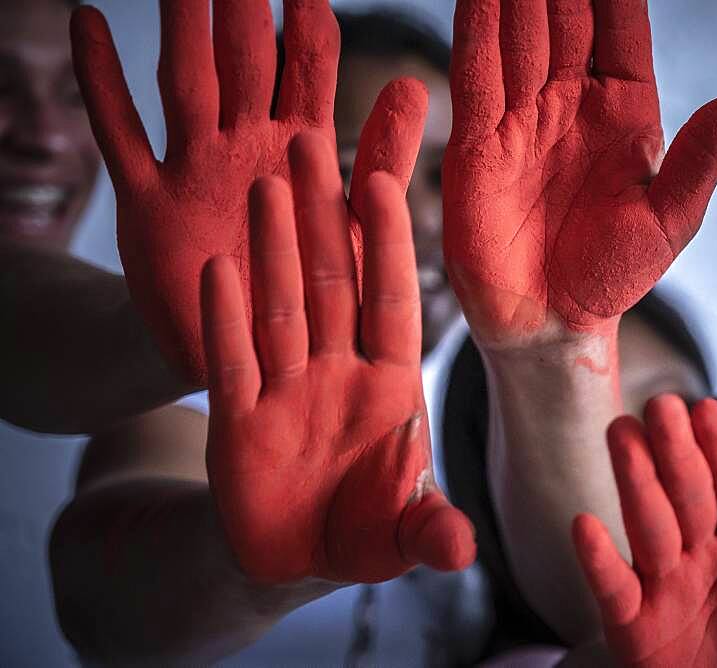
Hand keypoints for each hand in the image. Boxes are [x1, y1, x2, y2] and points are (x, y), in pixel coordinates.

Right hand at [71, 0, 419, 382]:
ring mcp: (195, 168)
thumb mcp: (358, 222)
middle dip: (242, 5)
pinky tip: (84, 23)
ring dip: (182, 27)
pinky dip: (101, 82)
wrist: (255, 355)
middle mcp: (247, 144)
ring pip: (186, 81)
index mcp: (303, 147)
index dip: (310, 17)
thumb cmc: (316, 286)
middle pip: (244, 58)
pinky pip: (121, 134)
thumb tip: (414, 83)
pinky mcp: (150, 204)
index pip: (308, 63)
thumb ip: (383, 156)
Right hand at [200, 132, 474, 584]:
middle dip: (323, 221)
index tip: (384, 181)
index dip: (389, 245)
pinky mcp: (237, 423)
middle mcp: (338, 374)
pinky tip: (217, 269)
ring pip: (278, 308)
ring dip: (272, 251)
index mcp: (391, 386)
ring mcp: (285, 392)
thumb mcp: (404, 538)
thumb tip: (461, 552)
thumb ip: (431, 534)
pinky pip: (231, 364)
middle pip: (330, 285)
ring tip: (267, 187)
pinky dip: (224, 322)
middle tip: (311, 146)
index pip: (392, 302)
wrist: (299, 559)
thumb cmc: (365, 533)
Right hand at [443, 0, 716, 348]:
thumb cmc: (612, 275)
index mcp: (625, 111)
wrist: (552, 325)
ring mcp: (523, 120)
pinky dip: (476, 30)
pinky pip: (476, 76)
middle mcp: (571, 104)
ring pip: (518, 36)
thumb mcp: (670, 219)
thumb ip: (704, 158)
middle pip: (564, 17)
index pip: (621, 27)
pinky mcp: (477, 145)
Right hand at [572, 395, 716, 666]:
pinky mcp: (631, 622)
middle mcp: (698, 552)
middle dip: (674, 450)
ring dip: (636, 482)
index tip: (707, 409)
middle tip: (660, 405)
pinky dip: (597, 559)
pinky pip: (613, 588)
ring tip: (623, 436)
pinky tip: (585, 524)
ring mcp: (662, 583)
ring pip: (648, 526)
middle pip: (684, 495)